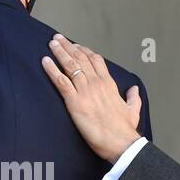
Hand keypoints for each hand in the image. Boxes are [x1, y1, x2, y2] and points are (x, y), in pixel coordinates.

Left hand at [41, 34, 142, 161]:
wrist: (120, 141)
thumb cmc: (125, 129)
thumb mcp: (133, 110)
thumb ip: (134, 97)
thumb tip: (134, 89)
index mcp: (109, 84)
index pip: (95, 60)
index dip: (84, 50)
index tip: (76, 45)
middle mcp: (96, 83)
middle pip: (80, 58)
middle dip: (68, 46)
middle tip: (58, 39)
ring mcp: (85, 90)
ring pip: (70, 65)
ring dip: (59, 52)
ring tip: (52, 44)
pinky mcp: (75, 101)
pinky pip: (60, 81)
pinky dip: (51, 69)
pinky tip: (45, 61)